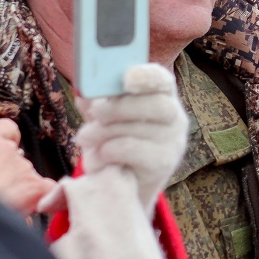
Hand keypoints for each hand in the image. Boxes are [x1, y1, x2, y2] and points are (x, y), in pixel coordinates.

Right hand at [0, 118, 56, 214]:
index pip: (8, 129)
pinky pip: (48, 188)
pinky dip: (41, 197)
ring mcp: (24, 167)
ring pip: (30, 176)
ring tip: (2, 205)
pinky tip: (28, 208)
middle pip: (18, 158)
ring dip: (22, 189)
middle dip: (11, 174)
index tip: (2, 157)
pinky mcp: (37, 186)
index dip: (9, 142)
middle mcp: (7, 149)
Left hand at [76, 63, 187, 213]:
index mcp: (162, 95)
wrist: (127, 181)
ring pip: (138, 128)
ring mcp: (173, 141)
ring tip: (85, 137)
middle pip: (155, 104)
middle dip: (119, 107)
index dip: (146, 76)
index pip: (161, 80)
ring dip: (104, 131)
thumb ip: (97, 101)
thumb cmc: (117, 139)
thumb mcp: (105, 116)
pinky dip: (109, 149)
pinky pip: (132, 149)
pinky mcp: (164, 162)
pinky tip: (99, 154)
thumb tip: (83, 93)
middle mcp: (175, 116)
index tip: (126, 78)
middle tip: (94, 112)